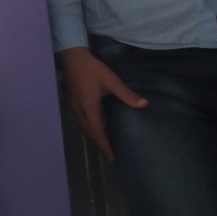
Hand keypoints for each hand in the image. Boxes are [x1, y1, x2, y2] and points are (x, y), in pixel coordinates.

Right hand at [57, 46, 148, 160]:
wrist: (71, 57)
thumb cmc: (92, 69)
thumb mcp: (111, 80)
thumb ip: (127, 94)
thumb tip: (145, 105)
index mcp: (89, 108)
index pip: (97, 133)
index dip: (105, 147)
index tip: (112, 158)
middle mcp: (79, 111)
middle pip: (89, 134)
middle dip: (99, 146)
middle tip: (110, 156)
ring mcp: (74, 107)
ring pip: (83, 128)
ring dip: (94, 138)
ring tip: (104, 145)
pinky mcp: (72, 102)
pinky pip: (81, 122)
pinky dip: (89, 130)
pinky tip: (95, 127)